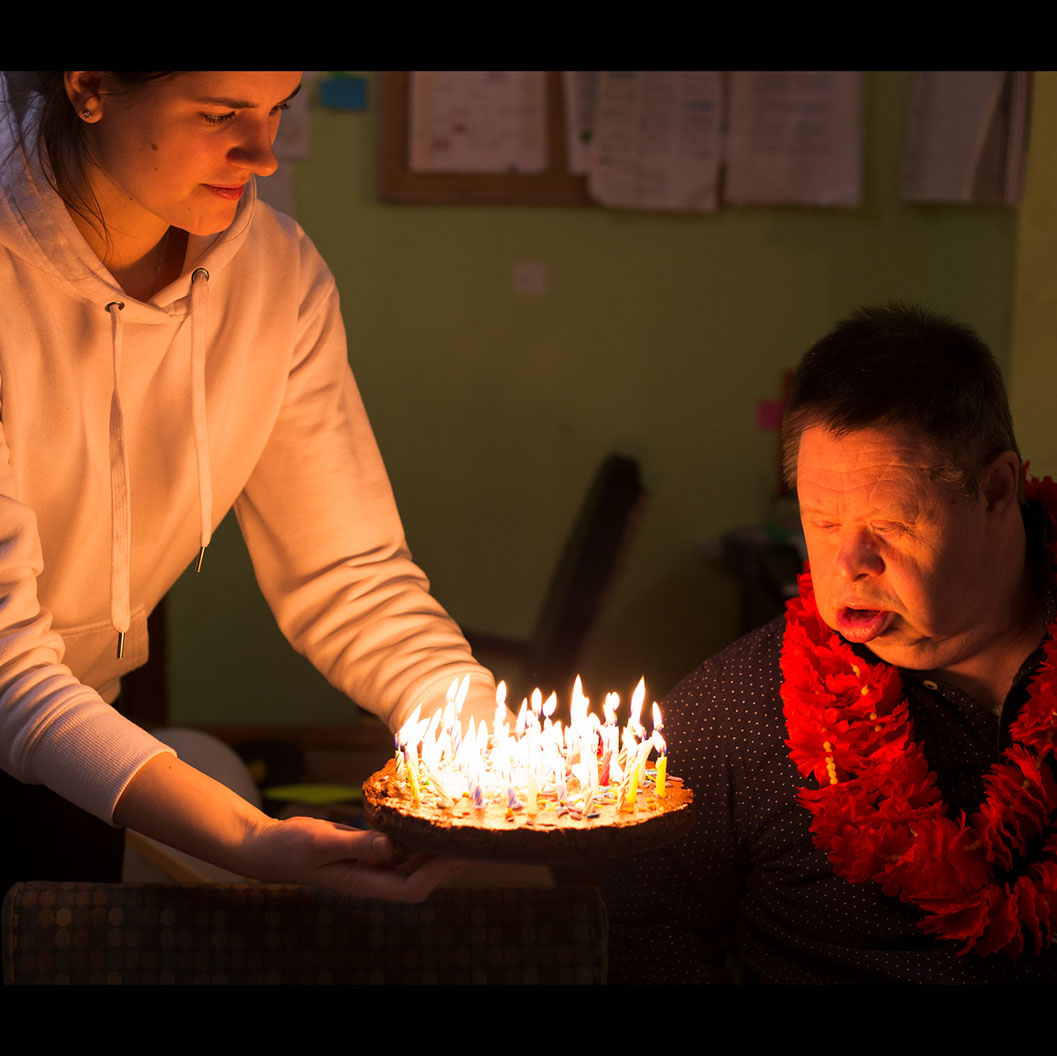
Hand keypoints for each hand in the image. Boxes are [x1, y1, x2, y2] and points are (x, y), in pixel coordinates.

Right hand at [248, 816, 469, 900]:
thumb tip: (391, 846)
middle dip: (450, 860)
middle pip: (423, 876)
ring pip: (416, 861)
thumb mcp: (322, 842)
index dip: (439, 872)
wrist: (270, 846)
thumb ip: (357, 844)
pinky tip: (432, 817)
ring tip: (464, 825)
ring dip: (439, 847)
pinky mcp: (370, 849)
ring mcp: (373, 864)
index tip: (460, 850)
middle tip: (478, 837)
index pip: (413, 886)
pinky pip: (402, 846)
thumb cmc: (291, 848)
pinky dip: (419, 835)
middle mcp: (375, 877)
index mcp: (366, 883)